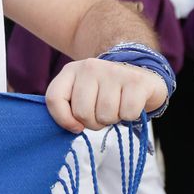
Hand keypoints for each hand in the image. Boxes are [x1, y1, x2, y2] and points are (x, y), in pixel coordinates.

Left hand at [44, 57, 167, 132]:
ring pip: (105, 115)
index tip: (76, 126)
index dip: (63, 120)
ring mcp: (113, 71)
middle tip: (101, 113)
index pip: (54, 98)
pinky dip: (129, 116)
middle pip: (82, 113)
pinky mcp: (136, 80)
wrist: (139, 76)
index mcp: (71, 70)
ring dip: (112, 119)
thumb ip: (67, 110)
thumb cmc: (105, 93)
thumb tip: (74, 126)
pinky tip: (129, 104)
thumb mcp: (80, 97)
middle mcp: (90, 67)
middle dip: (93, 123)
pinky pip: (127, 113)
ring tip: (116, 107)